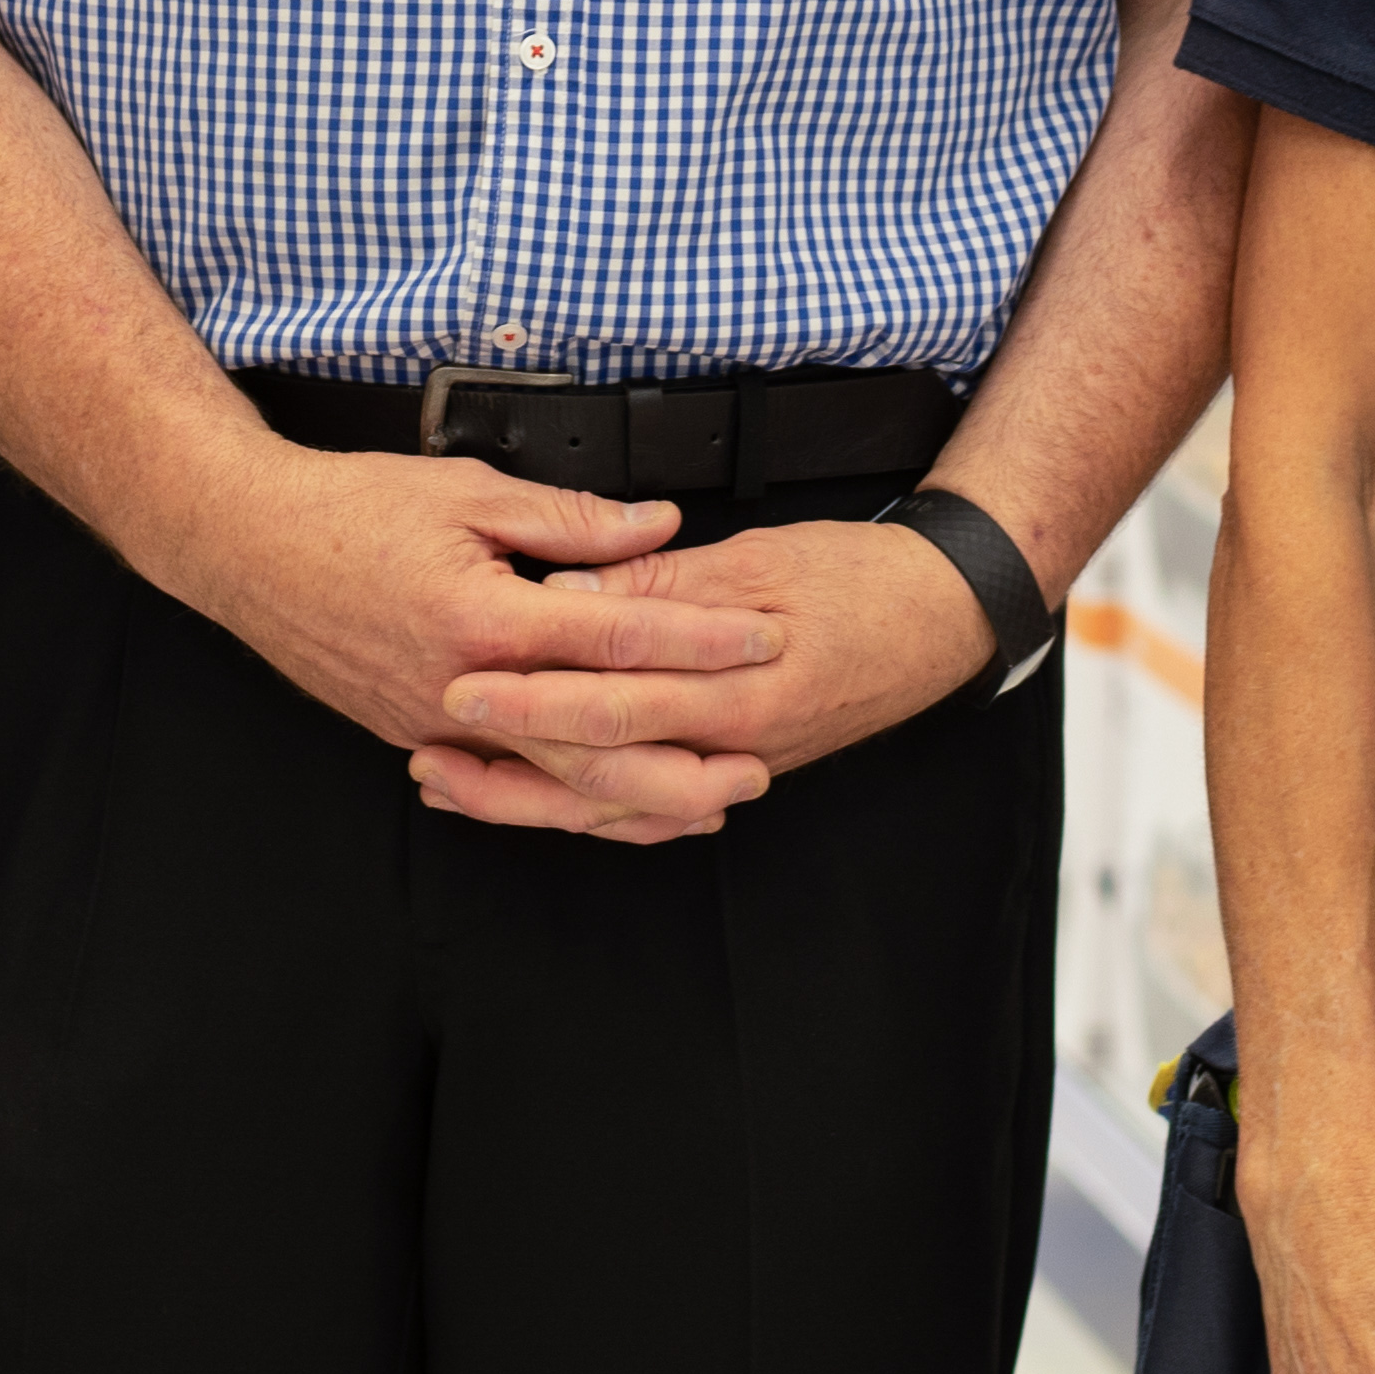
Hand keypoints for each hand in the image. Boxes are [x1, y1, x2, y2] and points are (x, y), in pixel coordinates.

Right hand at [160, 446, 781, 843]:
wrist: (247, 545)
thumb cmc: (349, 509)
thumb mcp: (466, 491)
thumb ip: (569, 519)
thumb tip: (657, 527)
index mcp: (483, 615)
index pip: (618, 637)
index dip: (699, 639)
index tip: (761, 638)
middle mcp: (462, 686)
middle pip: (595, 744)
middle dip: (685, 758)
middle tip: (758, 761)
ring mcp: (435, 723)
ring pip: (552, 785)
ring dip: (635, 802)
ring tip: (706, 803)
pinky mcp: (415, 736)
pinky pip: (504, 786)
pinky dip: (564, 803)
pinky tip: (609, 808)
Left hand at [433, 512, 1009, 799]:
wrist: (943, 619)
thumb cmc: (860, 580)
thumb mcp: (758, 561)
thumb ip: (662, 582)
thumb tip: (575, 586)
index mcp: (736, 688)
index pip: (612, 701)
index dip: (530, 698)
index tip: (462, 684)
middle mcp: (733, 744)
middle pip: (599, 771)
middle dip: (508, 765)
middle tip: (431, 746)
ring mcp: (737, 765)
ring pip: (616, 806)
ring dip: (531, 801)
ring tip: (452, 784)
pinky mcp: (737, 767)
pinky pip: (651, 812)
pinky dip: (587, 812)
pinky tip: (534, 802)